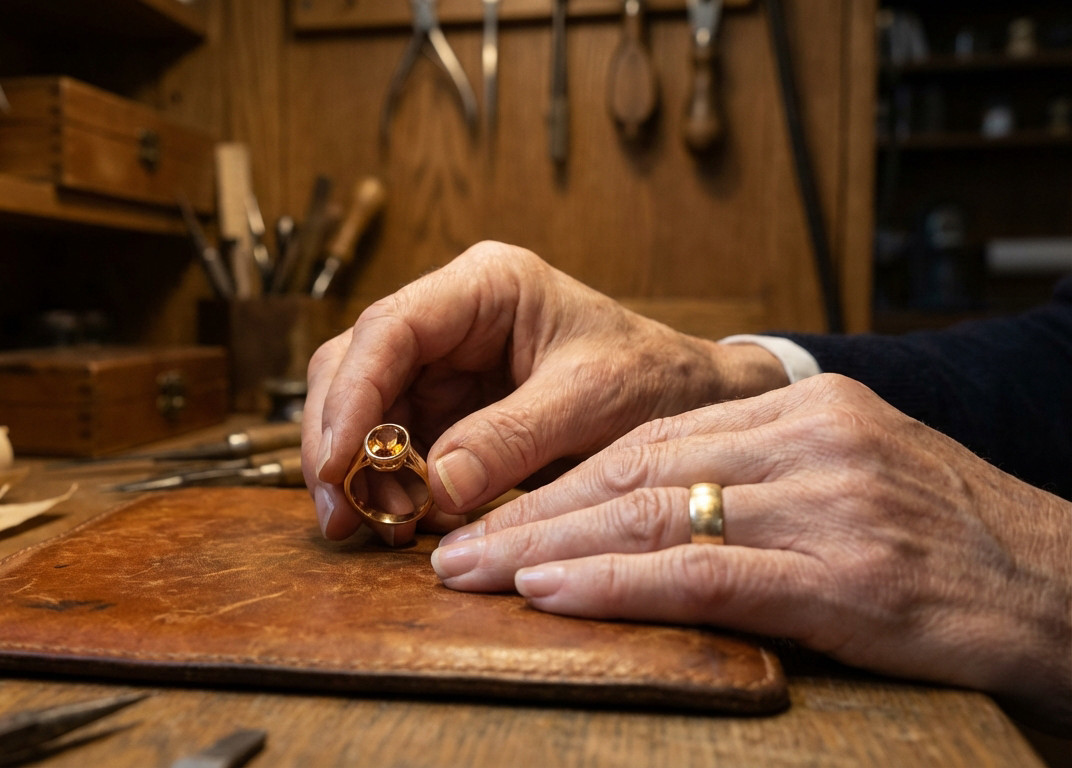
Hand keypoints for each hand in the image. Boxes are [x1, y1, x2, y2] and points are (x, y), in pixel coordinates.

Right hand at [303, 242, 788, 543]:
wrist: (692, 402)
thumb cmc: (653, 380)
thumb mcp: (592, 404)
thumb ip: (513, 438)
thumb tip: (434, 488)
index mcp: (484, 286)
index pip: (390, 328)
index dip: (352, 394)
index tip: (337, 463)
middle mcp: (450, 318)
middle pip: (356, 366)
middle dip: (339, 440)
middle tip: (341, 515)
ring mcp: (444, 365)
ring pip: (363, 410)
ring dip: (357, 471)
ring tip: (368, 529)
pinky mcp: (447, 409)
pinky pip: (394, 446)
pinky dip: (387, 486)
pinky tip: (396, 525)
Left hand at [431, 374, 1071, 728]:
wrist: (1071, 584)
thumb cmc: (951, 539)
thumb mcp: (852, 475)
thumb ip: (755, 477)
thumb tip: (640, 511)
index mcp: (802, 407)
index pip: (651, 438)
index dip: (559, 479)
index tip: (489, 510)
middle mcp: (809, 439)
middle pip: (635, 471)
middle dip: (533, 514)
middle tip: (452, 547)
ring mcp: (829, 502)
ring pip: (656, 515)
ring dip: (551, 549)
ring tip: (474, 573)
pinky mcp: (846, 574)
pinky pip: (705, 574)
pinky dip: (618, 585)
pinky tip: (554, 593)